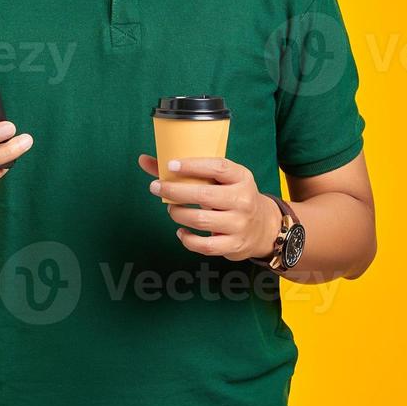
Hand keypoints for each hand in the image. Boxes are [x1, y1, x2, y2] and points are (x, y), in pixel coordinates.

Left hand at [136, 154, 281, 262]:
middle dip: (175, 191)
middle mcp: (243, 200)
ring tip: (171, 208)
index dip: (192, 165)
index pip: (218, 167)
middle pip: (204, 195)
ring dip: (178, 214)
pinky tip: (180, 231)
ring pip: (201, 220)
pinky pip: (205, 245)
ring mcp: (240, 224)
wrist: (262, 227)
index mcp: (241, 177)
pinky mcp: (234, 245)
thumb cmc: (231, 196)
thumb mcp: (219, 179)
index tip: (170, 164)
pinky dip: (187, 240)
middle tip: (156, 187)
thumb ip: (185, 170)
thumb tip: (144, 160)